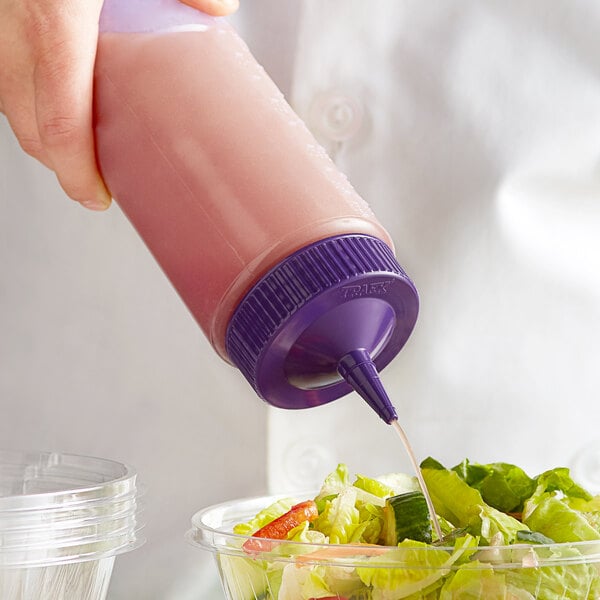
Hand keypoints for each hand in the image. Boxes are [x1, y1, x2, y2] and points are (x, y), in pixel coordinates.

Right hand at [0, 0, 238, 210]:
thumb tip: (216, 8)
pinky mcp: (0, 0)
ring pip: (5, 88)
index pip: (56, 123)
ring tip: (80, 139)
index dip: (72, 173)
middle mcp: (12, 12)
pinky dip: (28, 82)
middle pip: (22, 116)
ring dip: (40, 123)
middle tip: (92, 177)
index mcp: (52, 11)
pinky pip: (2, 54)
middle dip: (55, 158)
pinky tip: (58, 83)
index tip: (95, 197)